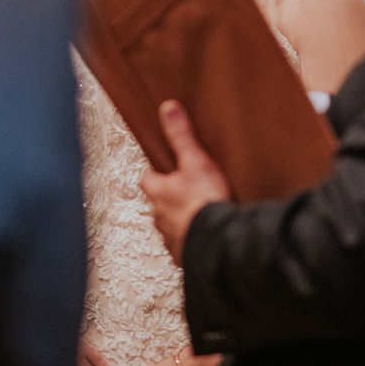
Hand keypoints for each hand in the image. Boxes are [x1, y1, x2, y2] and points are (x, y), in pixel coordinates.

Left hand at [140, 101, 230, 263]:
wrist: (217, 242)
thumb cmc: (204, 202)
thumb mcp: (195, 160)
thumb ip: (181, 136)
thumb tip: (168, 110)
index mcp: (159, 192)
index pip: (147, 179)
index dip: (154, 173)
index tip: (159, 169)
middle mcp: (161, 217)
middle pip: (158, 204)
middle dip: (168, 199)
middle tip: (182, 192)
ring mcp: (172, 238)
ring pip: (171, 227)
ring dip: (180, 221)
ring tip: (196, 214)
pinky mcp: (186, 255)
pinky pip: (186, 246)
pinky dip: (193, 240)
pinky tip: (205, 236)